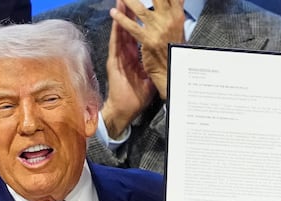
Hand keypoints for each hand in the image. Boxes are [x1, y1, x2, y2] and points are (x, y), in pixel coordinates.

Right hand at [102, 0, 156, 138]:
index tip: (147, 8)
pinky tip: (116, 18)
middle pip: (130, 28)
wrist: (125, 109)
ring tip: (122, 0)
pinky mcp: (113, 61)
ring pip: (121, 31)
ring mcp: (119, 56)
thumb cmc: (137, 96)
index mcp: (135, 57)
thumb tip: (167, 61)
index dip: (142, 21)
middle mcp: (126, 54)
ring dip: (122, 15)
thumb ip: (156, 68)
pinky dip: (116, 30)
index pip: (139, 34)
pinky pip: (115, 43)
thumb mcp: (151, 79)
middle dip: (131, 11)